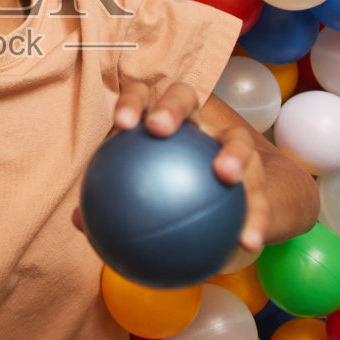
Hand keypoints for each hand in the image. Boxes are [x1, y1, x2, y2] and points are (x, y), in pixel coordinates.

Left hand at [112, 80, 271, 253]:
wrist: (231, 195)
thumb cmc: (169, 186)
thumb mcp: (143, 192)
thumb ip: (115, 201)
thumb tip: (78, 221)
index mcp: (165, 116)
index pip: (144, 96)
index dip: (133, 102)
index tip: (122, 125)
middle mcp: (200, 119)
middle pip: (186, 96)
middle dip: (172, 106)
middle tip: (159, 128)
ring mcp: (233, 140)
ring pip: (236, 138)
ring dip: (233, 154)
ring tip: (226, 175)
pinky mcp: (261, 171)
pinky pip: (259, 195)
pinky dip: (255, 218)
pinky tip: (248, 243)